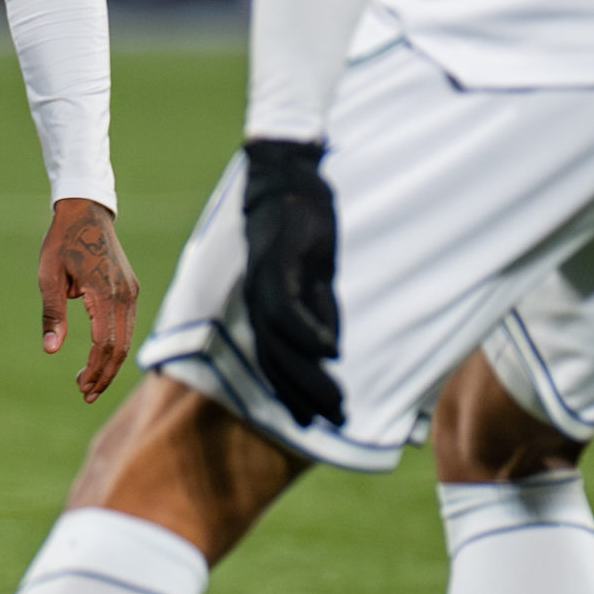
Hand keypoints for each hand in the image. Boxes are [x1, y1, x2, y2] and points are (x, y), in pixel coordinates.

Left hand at [37, 198, 138, 402]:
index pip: (104, 343)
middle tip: (86, 393)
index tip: (81, 387)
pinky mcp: (131, 288)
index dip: (94, 370)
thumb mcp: (49, 276)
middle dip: (105, 374)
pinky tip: (100, 356)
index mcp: (104, 292)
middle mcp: (124, 294)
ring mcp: (131, 291)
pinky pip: (127, 325)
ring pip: (127, 338)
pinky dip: (116, 345)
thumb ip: (53, 314)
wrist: (86, 211)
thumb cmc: (62, 242)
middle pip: (121, 347)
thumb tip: (51, 349)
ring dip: (110, 363)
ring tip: (91, 381)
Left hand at [242, 138, 342, 425]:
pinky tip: (328, 350)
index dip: (291, 390)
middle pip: (274, 357)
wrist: (285, 173)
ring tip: (334, 398)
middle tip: (331, 419)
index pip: (273, 357)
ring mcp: (265, 277)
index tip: (315, 418)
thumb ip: (318, 308)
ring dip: (306, 373)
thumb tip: (328, 349)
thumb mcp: (313, 272)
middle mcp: (258, 295)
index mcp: (265, 300)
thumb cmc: (300, 223)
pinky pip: (286, 304)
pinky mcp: (276, 257)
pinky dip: (307, 331)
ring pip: (279, 340)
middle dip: (302, 393)